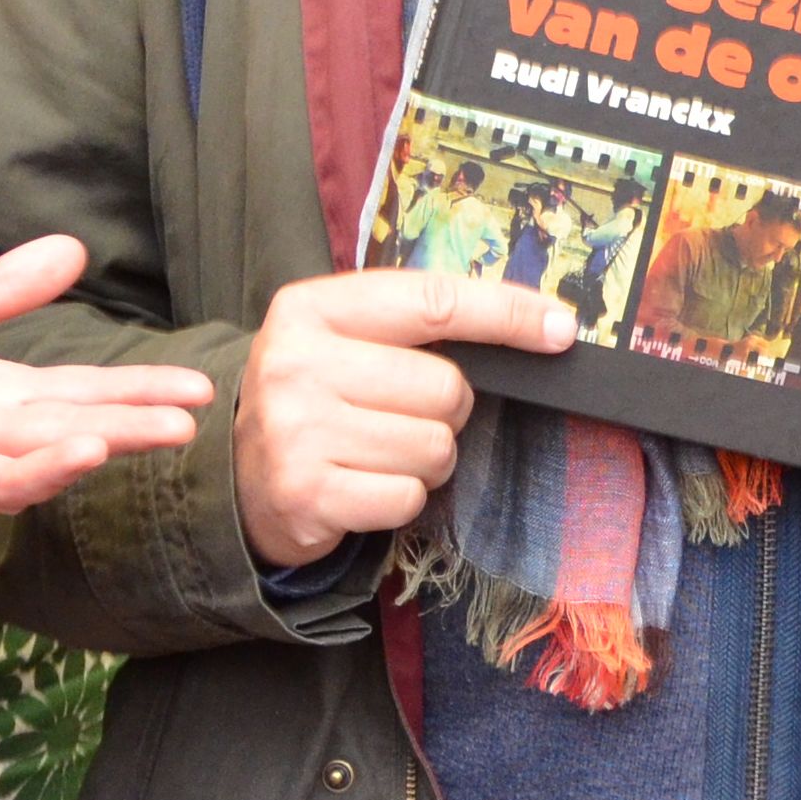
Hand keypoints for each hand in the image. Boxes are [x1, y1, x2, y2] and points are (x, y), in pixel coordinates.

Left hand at [0, 236, 213, 523]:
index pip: (84, 393)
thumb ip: (3, 289)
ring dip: (50, 469)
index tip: (201, 390)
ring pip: (5, 478)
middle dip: (123, 431)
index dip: (141, 390)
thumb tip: (76, 251)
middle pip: (64, 433)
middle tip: (185, 428)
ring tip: (97, 449)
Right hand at [234, 270, 575, 568]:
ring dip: (427, 458)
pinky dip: (402, 497)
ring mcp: (295, 431)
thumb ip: (424, 320)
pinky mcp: (305, 494)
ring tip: (381, 450)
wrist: (239, 474)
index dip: (507, 314)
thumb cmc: (319, 392)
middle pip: (445, 387)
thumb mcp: (350, 335)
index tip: (561, 329)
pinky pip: (408, 497)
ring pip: (434, 446)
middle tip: (405, 413)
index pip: (435, 302)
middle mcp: (296, 362)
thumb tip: (546, 325)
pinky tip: (364, 485)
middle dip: (448, 409)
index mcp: (314, 307)